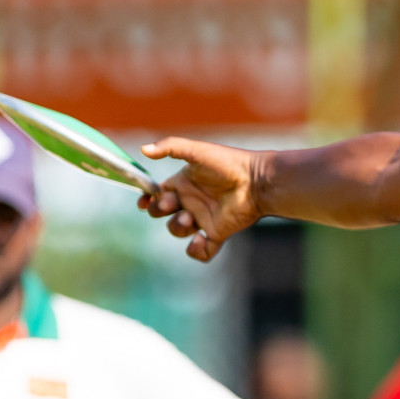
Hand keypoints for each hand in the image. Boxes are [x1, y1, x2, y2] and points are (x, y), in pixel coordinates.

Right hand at [138, 138, 265, 261]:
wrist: (256, 180)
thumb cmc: (227, 163)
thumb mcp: (196, 151)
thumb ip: (170, 147)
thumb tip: (143, 150)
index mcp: (183, 184)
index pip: (156, 194)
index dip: (147, 200)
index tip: (143, 201)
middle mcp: (191, 201)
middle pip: (162, 213)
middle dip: (160, 210)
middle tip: (172, 204)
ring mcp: (203, 218)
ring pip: (177, 230)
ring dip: (176, 226)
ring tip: (190, 218)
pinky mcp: (218, 232)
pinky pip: (202, 251)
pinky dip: (196, 250)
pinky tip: (199, 239)